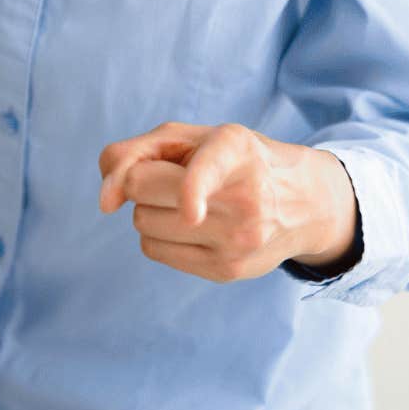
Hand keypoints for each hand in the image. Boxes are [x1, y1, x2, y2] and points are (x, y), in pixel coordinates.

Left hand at [97, 122, 358, 283]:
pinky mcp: (227, 271)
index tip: (192, 214)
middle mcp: (243, 198)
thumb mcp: (189, 137)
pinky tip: (194, 227)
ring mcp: (237, 240)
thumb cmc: (230, 161)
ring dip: (152, 209)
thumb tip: (105, 203)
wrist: (303, 202)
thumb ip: (132, 153)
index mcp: (235, 150)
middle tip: (175, 177)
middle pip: (141, 190)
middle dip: (145, 181)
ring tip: (192, 203)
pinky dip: (160, 235)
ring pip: (142, 223)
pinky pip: (153, 250)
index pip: (203, 175)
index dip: (192, 191)